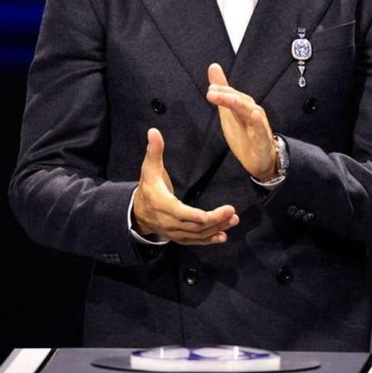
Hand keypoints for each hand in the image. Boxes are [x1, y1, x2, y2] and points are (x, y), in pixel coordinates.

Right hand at [132, 127, 238, 243]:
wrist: (138, 212)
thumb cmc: (148, 187)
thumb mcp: (149, 168)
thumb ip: (154, 151)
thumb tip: (153, 131)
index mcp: (162, 204)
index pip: (180, 213)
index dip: (196, 215)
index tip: (213, 213)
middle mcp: (168, 221)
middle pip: (193, 225)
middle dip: (214, 220)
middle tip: (232, 212)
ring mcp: (174, 232)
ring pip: (196, 234)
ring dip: (216, 229)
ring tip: (233, 220)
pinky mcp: (179, 237)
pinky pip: (194, 241)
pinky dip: (209, 240)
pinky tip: (223, 236)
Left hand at [205, 62, 277, 179]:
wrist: (260, 159)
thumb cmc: (244, 133)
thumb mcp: (228, 111)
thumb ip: (222, 90)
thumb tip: (213, 67)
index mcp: (243, 105)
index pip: (232, 94)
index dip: (222, 91)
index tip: (210, 89)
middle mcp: (252, 112)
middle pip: (240, 101)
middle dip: (227, 96)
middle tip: (211, 92)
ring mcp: (259, 125)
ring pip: (250, 111)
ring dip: (240, 104)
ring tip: (229, 99)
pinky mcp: (263, 139)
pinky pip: (261, 130)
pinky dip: (258, 122)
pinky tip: (254, 115)